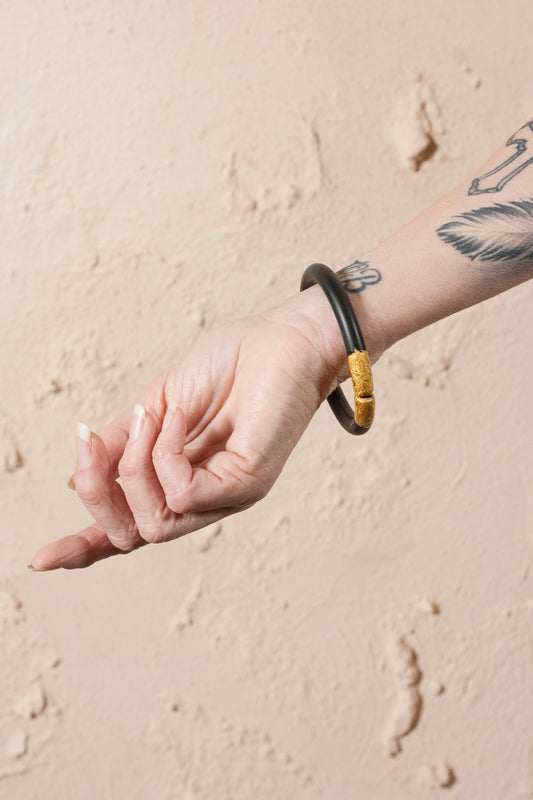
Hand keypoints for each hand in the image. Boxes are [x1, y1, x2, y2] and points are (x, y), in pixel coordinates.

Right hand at [30, 290, 348, 569]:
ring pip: (153, 522)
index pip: (131, 531)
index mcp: (182, 484)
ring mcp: (227, 497)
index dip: (85, 547)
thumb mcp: (157, 405)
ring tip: (151, 418)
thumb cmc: (227, 366)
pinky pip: (181, 491)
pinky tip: (175, 420)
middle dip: (96, 493)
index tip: (41, 560)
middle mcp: (204, 500)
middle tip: (91, 443)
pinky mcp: (247, 484)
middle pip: (132, 536)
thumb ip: (123, 445)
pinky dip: (162, 453)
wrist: (279, 339)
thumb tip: (76, 478)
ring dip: (132, 466)